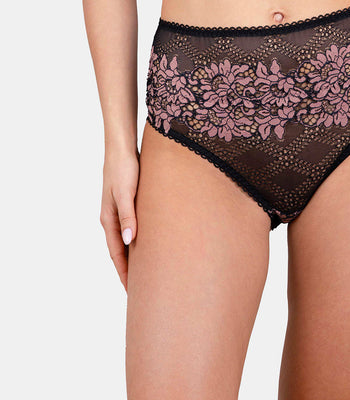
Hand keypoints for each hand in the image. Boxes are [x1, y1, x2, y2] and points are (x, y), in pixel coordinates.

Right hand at [100, 145, 139, 290]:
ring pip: (126, 240)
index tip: (132, 293)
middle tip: (142, 290)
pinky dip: (139, 240)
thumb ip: (128, 216)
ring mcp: (120, 210)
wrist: (122, 146)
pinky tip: (149, 243)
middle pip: (120, 250)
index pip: (116, 253)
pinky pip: (133, 227)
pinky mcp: (129, 202)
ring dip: (135, 256)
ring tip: (147, 272)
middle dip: (129, 270)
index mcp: (109, 219)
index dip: (124, 273)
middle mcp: (112, 217)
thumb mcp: (126, 192)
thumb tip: (129, 241)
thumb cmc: (124, 167)